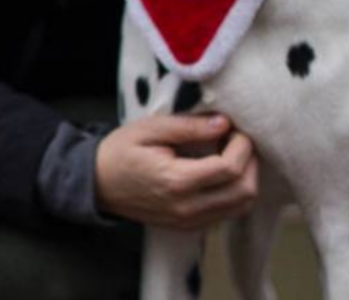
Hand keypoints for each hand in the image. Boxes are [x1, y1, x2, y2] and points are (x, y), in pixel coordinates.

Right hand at [95, 113, 257, 229]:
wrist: (97, 183)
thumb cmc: (121, 151)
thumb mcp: (151, 128)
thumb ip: (189, 127)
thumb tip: (223, 123)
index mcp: (177, 181)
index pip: (229, 169)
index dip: (242, 146)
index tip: (235, 128)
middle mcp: (187, 208)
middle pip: (243, 193)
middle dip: (250, 162)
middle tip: (237, 139)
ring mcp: (188, 221)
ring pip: (240, 207)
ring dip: (246, 178)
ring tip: (231, 152)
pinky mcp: (188, 226)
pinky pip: (226, 213)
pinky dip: (234, 192)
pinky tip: (221, 170)